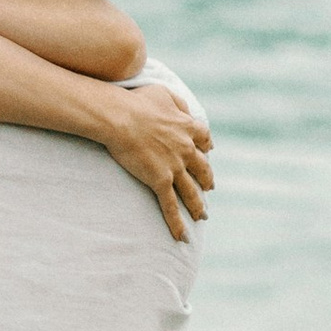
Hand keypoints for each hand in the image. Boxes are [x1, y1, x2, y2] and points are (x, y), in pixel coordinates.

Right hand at [97, 88, 212, 239]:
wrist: (121, 118)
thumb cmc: (137, 102)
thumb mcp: (163, 93)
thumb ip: (178, 103)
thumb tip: (186, 111)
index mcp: (188, 128)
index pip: (205, 140)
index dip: (206, 148)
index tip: (208, 152)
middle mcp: (186, 150)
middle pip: (202, 169)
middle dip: (206, 180)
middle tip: (209, 188)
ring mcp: (175, 168)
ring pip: (191, 192)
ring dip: (198, 205)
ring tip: (202, 216)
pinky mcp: (160, 181)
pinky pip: (171, 206)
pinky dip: (177, 223)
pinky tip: (182, 237)